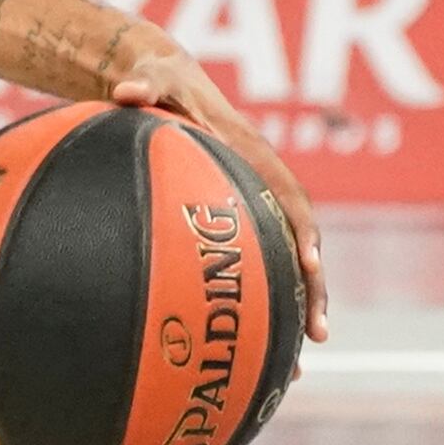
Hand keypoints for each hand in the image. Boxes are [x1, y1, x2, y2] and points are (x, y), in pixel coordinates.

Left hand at [112, 52, 331, 341]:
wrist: (161, 78)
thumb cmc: (157, 80)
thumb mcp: (153, 77)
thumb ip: (144, 84)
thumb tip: (125, 92)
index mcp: (252, 153)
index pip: (288, 196)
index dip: (302, 230)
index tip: (310, 262)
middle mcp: (261, 183)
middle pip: (300, 242)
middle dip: (314, 289)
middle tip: (318, 334)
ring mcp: (251, 204)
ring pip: (283, 263)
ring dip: (294, 310)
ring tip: (295, 366)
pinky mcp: (235, 218)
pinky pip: (254, 263)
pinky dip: (260, 302)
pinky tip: (251, 349)